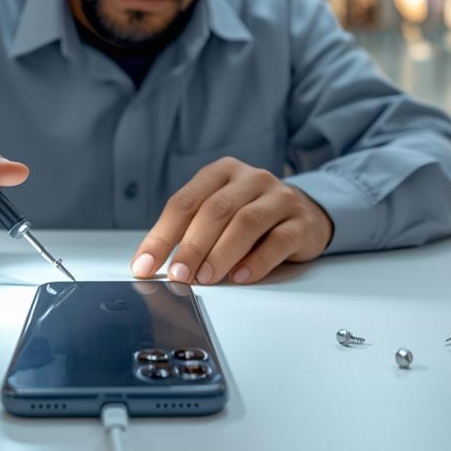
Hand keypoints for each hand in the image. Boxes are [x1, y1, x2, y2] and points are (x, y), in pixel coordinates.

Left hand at [130, 157, 333, 285]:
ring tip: (205, 278)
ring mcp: (279, 198)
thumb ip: (190, 231)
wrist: (305, 213)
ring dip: (222, 253)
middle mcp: (251, 179)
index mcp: (221, 172)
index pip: (184, 202)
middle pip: (216, 210)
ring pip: (247, 223)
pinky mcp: (302, 222)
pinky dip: (257, 261)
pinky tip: (241, 277)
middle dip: (192, 246)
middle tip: (178, 275)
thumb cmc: (250, 215)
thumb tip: (154, 264)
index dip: (161, 235)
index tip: (145, 265)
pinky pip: (278, 241)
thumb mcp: (219, 214)